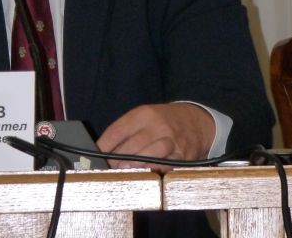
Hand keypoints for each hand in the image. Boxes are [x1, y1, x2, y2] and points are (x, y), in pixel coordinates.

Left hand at [97, 103, 214, 170]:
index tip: (95, 156)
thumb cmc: (163, 121)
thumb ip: (126, 131)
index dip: (104, 145)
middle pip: (132, 146)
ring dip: (133, 168)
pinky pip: (164, 168)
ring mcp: (171, 142)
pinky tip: (143, 177)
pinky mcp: (182, 157)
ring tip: (123, 174)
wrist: (196, 121)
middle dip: (117, 160)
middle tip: (108, 169)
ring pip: (148, 157)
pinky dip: (152, 173)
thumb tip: (103, 150)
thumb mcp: (144, 117)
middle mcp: (158, 126)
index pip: (118, 130)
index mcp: (144, 114)